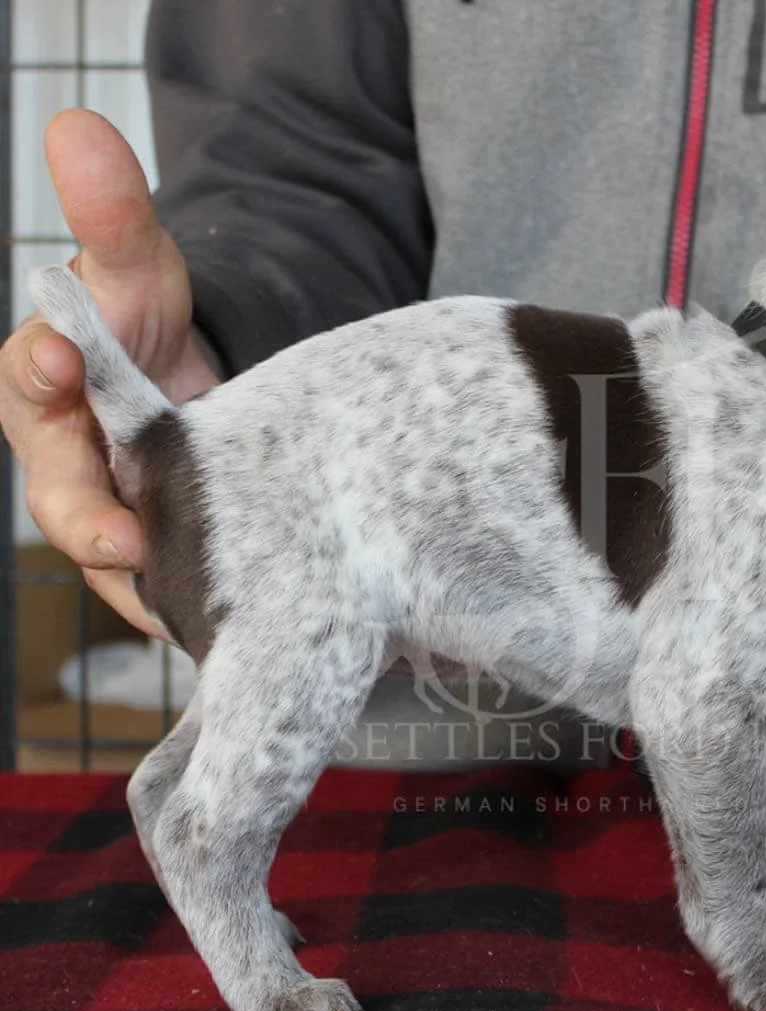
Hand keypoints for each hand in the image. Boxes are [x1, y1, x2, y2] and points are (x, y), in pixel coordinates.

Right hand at [0, 109, 218, 635]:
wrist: (200, 393)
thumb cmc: (152, 330)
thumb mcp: (143, 270)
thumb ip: (112, 214)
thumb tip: (80, 124)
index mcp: (46, 391)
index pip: (29, 378)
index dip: (39, 367)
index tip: (59, 355)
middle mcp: (70, 464)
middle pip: (61, 500)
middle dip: (88, 519)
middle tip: (124, 539)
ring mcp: (113, 519)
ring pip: (115, 565)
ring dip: (144, 588)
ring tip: (179, 611)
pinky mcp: (160, 562)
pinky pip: (166, 594)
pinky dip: (188, 610)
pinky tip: (229, 624)